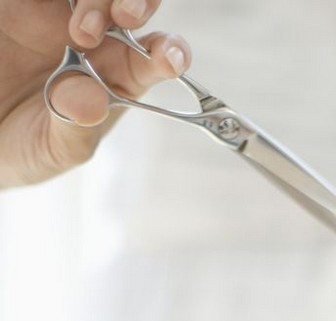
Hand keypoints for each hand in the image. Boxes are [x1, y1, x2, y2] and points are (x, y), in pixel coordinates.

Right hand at [0, 0, 190, 187]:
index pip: (156, 56)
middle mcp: (98, 39)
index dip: (171, 51)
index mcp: (118, 77)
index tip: (170, 57)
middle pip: (135, 4)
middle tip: (126, 17)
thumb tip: (93, 102)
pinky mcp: (27, 1)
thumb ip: (75, 128)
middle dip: (140, 3)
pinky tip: (63, 7)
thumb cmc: (22, 147)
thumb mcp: (53, 150)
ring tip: (83, 30)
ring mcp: (61, 13)